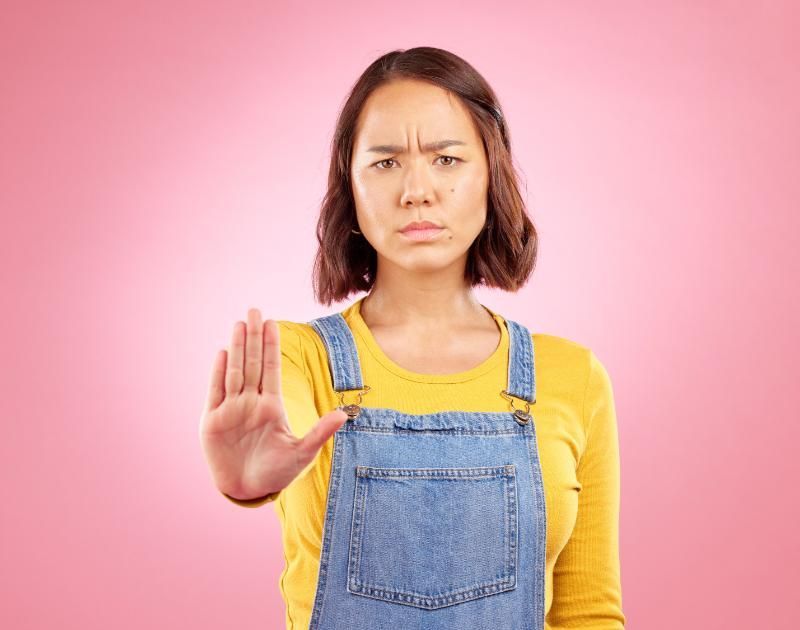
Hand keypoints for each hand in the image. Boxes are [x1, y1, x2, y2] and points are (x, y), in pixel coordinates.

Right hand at [199, 308, 347, 498]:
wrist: (248, 491)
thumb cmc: (276, 473)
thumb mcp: (302, 453)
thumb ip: (320, 432)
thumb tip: (344, 414)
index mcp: (271, 406)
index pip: (271, 369)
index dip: (271, 346)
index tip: (273, 323)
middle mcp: (250, 403)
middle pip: (252, 363)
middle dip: (253, 337)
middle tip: (255, 310)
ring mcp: (231, 409)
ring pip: (234, 371)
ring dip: (237, 348)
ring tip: (239, 324)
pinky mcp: (213, 421)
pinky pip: (216, 391)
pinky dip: (218, 373)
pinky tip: (222, 353)